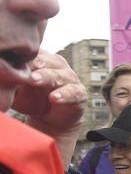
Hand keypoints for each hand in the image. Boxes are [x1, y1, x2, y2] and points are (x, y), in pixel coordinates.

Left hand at [14, 51, 87, 165]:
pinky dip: (63, 95)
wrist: (50, 120)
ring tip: (34, 80)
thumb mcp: (16, 88)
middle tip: (22, 66)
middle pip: (44, 60)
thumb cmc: (31, 99)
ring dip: (46, 77)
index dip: (22, 56)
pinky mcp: (79, 93)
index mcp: (41, 58)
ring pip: (58, 75)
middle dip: (33, 63)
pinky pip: (72, 92)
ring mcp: (69, 78)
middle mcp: (56, 64)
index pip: (31, 53)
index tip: (9, 58)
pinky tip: (54, 98)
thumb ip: (10, 79)